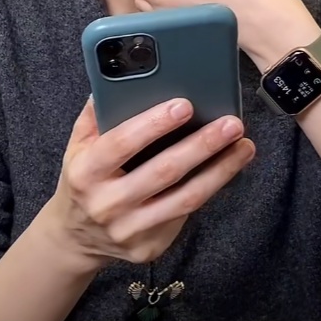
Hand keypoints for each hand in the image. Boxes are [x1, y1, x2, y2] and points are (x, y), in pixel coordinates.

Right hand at [48, 95, 254, 267]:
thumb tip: (118, 74)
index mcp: (85, 172)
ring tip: (244, 146)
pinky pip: (187, 214)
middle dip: (201, 145)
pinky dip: (211, 189)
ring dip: (221, 170)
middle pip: (163, 171)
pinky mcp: (149, 246)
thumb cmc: (83, 180)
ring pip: (185, 198)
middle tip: (232, 123)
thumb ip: (96, 115)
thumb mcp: (78, 148)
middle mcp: (106, 204)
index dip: (153, 124)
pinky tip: (228, 168)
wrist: (76, 239)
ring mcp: (129, 230)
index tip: (185, 104)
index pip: (121, 143)